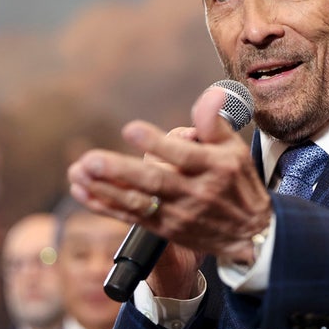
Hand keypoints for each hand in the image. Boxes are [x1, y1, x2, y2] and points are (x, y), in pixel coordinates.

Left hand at [68, 87, 271, 296]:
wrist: (251, 234)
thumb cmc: (239, 183)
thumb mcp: (235, 149)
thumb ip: (215, 122)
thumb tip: (211, 94)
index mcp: (213, 168)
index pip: (182, 155)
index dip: (157, 143)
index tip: (131, 129)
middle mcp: (194, 193)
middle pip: (154, 182)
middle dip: (119, 172)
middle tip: (90, 160)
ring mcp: (177, 214)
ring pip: (137, 202)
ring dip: (103, 189)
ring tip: (77, 173)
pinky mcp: (164, 229)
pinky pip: (130, 216)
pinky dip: (104, 205)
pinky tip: (82, 191)